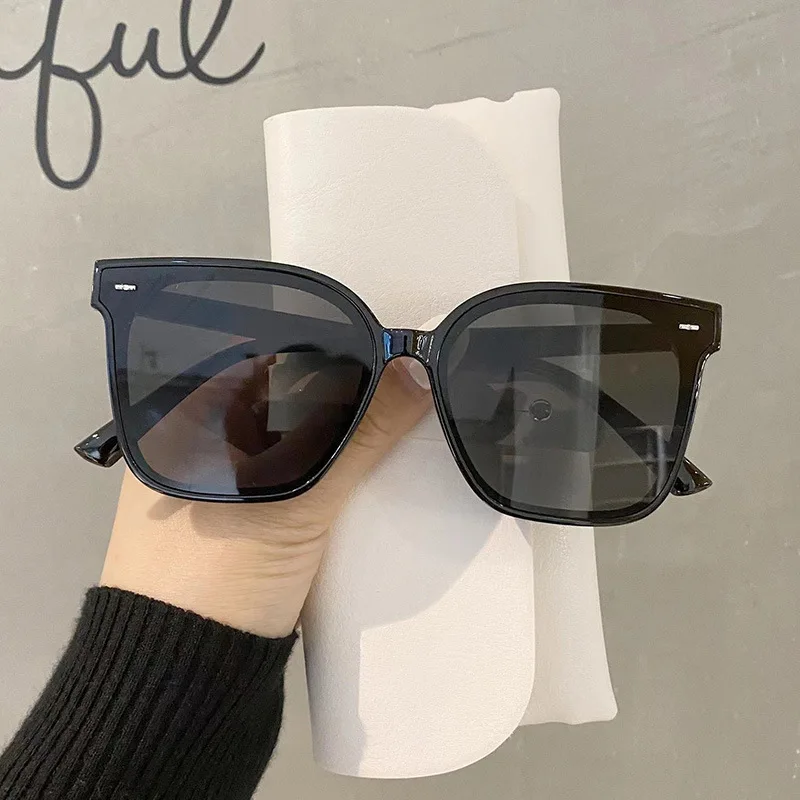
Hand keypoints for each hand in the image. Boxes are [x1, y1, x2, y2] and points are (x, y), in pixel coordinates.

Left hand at [100, 359, 430, 636]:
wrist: (189, 676)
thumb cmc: (220, 570)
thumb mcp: (296, 499)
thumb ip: (359, 436)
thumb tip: (414, 373)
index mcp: (187, 422)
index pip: (263, 361)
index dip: (326, 352)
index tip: (382, 350)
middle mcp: (201, 444)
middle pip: (281, 400)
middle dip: (339, 395)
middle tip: (398, 381)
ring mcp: (224, 485)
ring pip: (291, 441)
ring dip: (337, 435)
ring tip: (393, 413)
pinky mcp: (247, 519)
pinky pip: (293, 476)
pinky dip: (328, 470)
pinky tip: (367, 463)